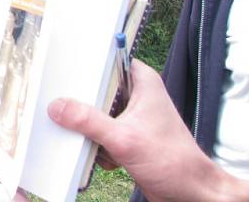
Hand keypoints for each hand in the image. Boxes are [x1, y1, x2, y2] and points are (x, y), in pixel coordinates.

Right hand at [47, 60, 228, 201]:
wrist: (190, 193)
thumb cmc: (173, 162)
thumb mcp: (123, 138)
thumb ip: (88, 121)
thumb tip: (58, 107)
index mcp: (142, 82)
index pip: (108, 59)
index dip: (86, 63)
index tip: (63, 68)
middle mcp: (136, 95)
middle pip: (97, 87)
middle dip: (82, 100)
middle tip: (65, 104)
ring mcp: (131, 116)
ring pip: (96, 110)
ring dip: (88, 125)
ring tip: (88, 135)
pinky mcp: (126, 135)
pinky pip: (100, 130)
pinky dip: (96, 141)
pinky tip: (104, 153)